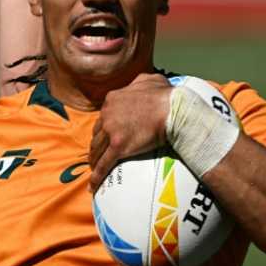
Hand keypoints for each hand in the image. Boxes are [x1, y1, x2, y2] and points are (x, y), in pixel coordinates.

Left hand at [88, 73, 172, 191]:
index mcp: (112, 99)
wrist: (172, 109)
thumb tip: (140, 82)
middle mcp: (108, 115)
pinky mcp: (119, 147)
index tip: (105, 135)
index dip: (103, 128)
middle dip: (96, 144)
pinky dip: (97, 176)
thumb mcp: (150, 80)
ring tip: (94, 168)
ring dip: (94, 160)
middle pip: (97, 133)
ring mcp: (112, 132)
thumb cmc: (164, 95)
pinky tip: (93, 185)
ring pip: (97, 149)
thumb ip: (140, 81)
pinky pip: (104, 164)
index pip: (103, 117)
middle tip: (97, 153)